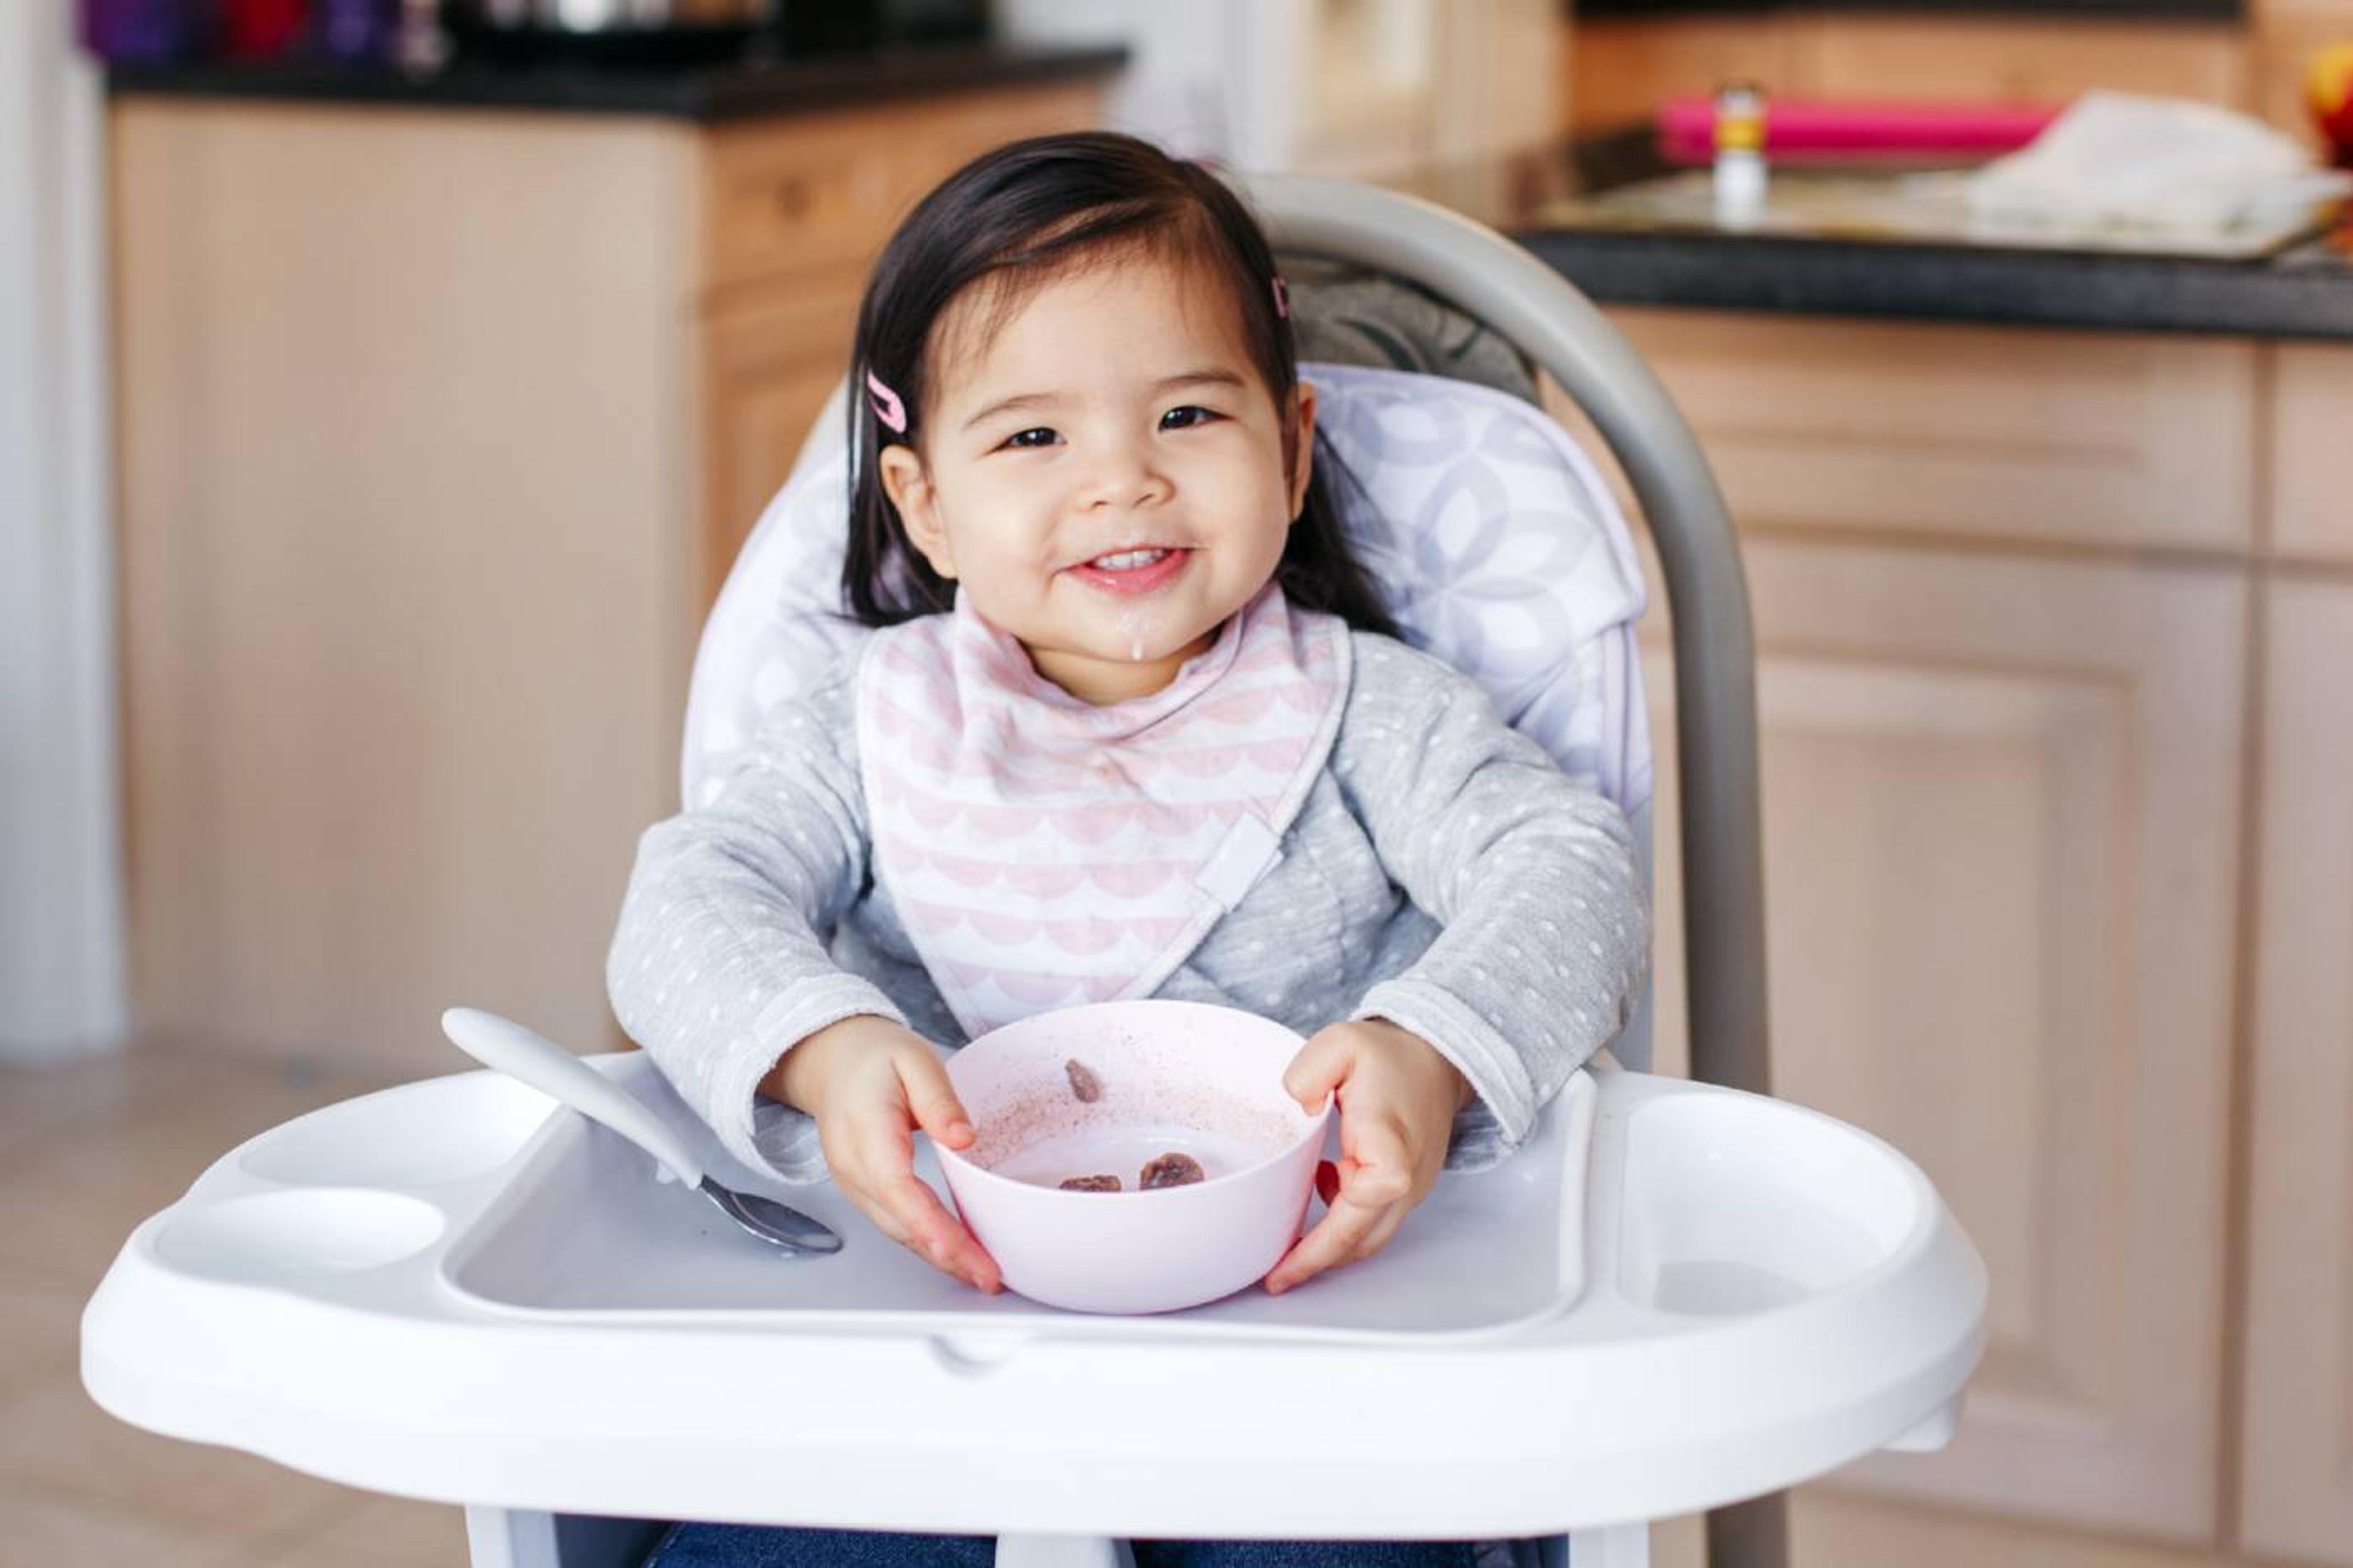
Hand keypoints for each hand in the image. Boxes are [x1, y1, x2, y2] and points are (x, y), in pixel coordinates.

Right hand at [768, 1015, 1001, 1292]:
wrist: (834, 1060)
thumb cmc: (874, 1059)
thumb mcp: (915, 1060)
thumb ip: (939, 1098)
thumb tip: (964, 1137)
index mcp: (866, 1131)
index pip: (897, 1188)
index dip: (930, 1225)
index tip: (963, 1249)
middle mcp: (854, 1166)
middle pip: (900, 1222)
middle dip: (946, 1254)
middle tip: (989, 1275)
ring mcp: (855, 1183)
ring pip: (898, 1231)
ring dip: (939, 1257)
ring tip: (980, 1273)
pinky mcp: (864, 1190)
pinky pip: (896, 1223)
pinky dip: (926, 1243)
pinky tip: (954, 1254)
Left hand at [1264, 1019, 1469, 1294]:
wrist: (1434, 1059)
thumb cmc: (1390, 1057)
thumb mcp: (1343, 1044)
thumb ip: (1310, 1069)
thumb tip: (1294, 1103)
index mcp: (1391, 1145)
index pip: (1370, 1197)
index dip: (1328, 1230)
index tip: (1289, 1248)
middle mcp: (1406, 1177)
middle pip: (1362, 1237)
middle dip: (1315, 1262)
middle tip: (1274, 1277)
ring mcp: (1409, 1190)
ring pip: (1367, 1238)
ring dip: (1327, 1250)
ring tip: (1284, 1254)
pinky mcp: (1403, 1191)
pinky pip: (1371, 1222)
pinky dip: (1340, 1225)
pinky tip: (1318, 1192)